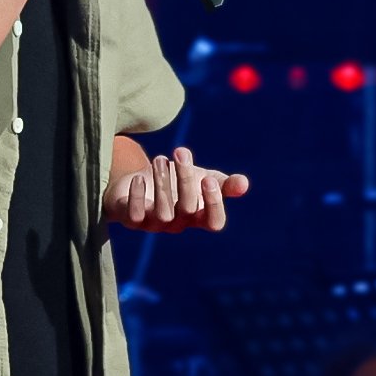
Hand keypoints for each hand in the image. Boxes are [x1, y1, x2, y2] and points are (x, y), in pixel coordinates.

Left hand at [108, 145, 247, 233]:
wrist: (139, 182)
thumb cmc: (176, 182)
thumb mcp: (202, 178)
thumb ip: (224, 183)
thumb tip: (244, 184)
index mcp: (199, 216)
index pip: (214, 222)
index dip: (214, 203)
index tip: (209, 178)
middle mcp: (178, 224)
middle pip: (187, 208)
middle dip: (185, 178)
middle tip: (181, 150)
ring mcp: (154, 225)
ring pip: (162, 212)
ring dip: (162, 182)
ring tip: (160, 159)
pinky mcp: (131, 219)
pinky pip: (134, 216)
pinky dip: (137, 197)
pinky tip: (139, 178)